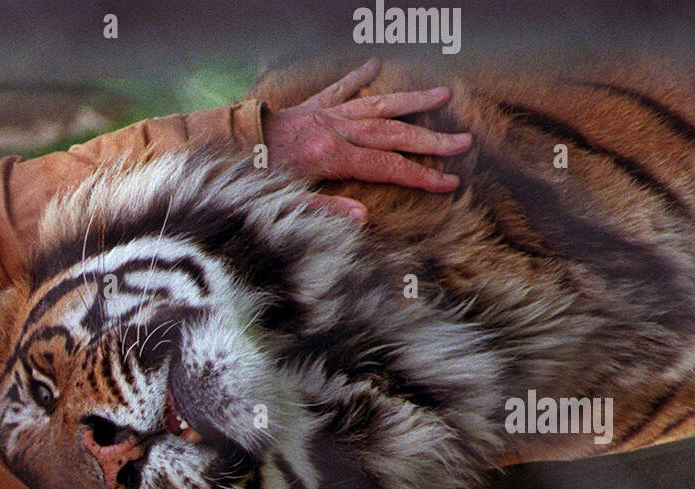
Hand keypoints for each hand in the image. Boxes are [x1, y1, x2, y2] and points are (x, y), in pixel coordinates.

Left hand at [263, 58, 472, 221]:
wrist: (230, 144)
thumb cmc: (257, 177)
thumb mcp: (288, 202)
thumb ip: (327, 210)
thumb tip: (365, 219)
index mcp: (333, 156)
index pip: (388, 168)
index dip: (421, 176)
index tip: (449, 182)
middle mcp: (336, 130)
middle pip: (393, 134)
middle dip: (431, 141)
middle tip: (464, 142)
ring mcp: (326, 114)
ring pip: (378, 105)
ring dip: (411, 101)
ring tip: (442, 94)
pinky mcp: (311, 104)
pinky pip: (339, 88)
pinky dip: (357, 76)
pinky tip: (374, 63)